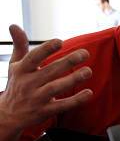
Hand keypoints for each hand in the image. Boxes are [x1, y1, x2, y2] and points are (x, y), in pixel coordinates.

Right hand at [0, 25, 92, 140]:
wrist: (8, 115)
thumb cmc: (17, 85)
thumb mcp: (15, 65)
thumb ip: (19, 46)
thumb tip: (13, 25)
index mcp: (21, 70)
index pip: (33, 58)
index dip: (46, 49)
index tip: (59, 41)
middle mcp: (28, 84)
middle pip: (49, 71)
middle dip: (67, 62)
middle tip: (84, 53)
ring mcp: (37, 99)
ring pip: (55, 88)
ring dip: (72, 80)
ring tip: (88, 71)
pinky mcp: (45, 111)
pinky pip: (62, 106)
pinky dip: (76, 100)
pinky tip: (89, 92)